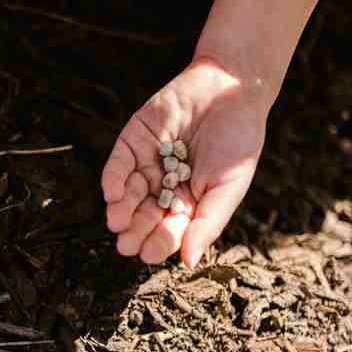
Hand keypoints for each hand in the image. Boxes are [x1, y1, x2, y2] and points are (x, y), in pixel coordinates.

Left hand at [101, 56, 270, 267]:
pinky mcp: (134, 141)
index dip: (158, 243)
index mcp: (189, 204)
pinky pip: (118, 165)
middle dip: (134, 230)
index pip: (169, 230)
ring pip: (128, 195)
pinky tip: (113, 193)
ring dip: (120, 209)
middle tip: (125, 244)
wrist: (232, 89)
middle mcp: (165, 188)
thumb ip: (207, 223)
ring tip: (117, 221)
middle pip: (144, 216)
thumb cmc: (238, 142)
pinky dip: (113, 180)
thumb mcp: (228, 187)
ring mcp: (148, 165)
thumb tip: (189, 262)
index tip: (147, 254)